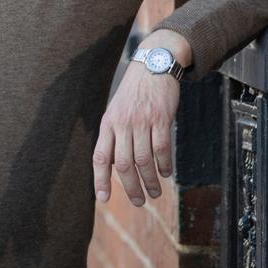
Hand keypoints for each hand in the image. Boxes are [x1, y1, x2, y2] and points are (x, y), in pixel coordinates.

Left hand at [92, 30, 189, 206]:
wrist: (153, 65)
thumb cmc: (134, 93)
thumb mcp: (116, 111)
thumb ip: (114, 135)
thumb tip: (116, 164)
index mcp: (108, 124)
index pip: (100, 157)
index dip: (100, 179)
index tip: (103, 198)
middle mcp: (122, 124)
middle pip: (123, 164)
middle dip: (130, 187)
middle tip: (139, 202)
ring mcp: (141, 121)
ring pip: (144, 159)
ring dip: (150, 180)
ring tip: (154, 193)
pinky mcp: (161, 118)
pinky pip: (162, 148)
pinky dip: (164, 164)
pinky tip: (166, 173)